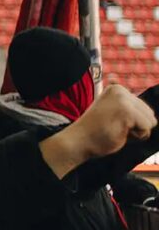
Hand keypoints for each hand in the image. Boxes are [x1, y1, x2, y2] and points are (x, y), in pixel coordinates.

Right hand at [41, 84, 156, 177]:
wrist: (79, 140)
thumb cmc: (96, 131)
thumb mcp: (113, 112)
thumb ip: (129, 108)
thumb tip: (146, 109)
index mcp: (117, 89)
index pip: (144, 109)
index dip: (133, 121)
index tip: (112, 121)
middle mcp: (121, 90)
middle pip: (150, 114)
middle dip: (136, 126)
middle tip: (115, 127)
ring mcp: (123, 100)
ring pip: (151, 121)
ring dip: (137, 131)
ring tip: (117, 129)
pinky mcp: (126, 112)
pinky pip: (146, 128)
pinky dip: (136, 136)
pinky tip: (119, 133)